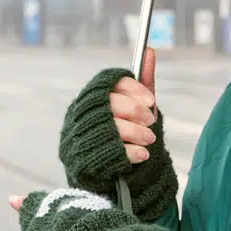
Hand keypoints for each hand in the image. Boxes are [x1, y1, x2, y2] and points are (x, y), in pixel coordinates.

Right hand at [57, 48, 177, 221]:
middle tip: (152, 122)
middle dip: (137, 113)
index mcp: (91, 98)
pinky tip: (141, 155)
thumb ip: (142, 83)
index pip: (109, 83)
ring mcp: (78, 136)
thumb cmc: (125, 138)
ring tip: (149, 141)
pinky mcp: (81, 158)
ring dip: (137, 133)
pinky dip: (131, 152)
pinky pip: (110, 150)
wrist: (113, 179)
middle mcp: (80, 114)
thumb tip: (149, 51)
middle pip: (111, 103)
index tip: (152, 101)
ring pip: (112, 126)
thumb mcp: (137, 109)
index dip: (133, 90)